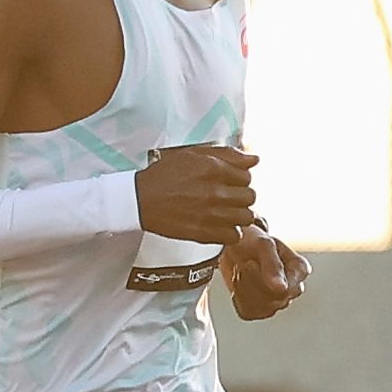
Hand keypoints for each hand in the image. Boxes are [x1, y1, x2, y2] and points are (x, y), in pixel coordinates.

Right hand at [134, 144, 258, 244]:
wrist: (137, 201)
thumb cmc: (162, 177)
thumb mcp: (192, 155)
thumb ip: (226, 154)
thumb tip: (254, 160)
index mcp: (212, 169)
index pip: (247, 176)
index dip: (238, 179)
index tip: (228, 182)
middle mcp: (214, 192)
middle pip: (250, 197)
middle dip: (240, 196)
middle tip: (226, 197)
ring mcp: (210, 214)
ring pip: (246, 217)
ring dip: (238, 214)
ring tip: (225, 212)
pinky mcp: (203, 233)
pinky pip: (234, 236)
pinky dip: (230, 232)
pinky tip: (219, 225)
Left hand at [224, 229, 307, 320]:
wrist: (235, 246)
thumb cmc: (252, 241)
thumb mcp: (262, 245)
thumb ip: (273, 265)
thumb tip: (282, 289)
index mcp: (300, 270)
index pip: (287, 289)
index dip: (263, 279)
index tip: (250, 263)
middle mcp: (294, 288)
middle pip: (274, 300)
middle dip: (252, 282)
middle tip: (245, 264)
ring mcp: (278, 301)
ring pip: (262, 309)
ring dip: (244, 290)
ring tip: (241, 271)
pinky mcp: (260, 309)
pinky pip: (248, 313)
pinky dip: (238, 299)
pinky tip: (238, 284)